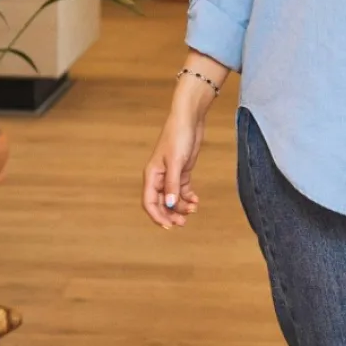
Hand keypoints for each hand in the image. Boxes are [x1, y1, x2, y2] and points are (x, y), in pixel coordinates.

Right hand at [142, 99, 206, 229]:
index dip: (157, 216)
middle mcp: (159, 177)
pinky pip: (182, 190)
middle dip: (171, 214)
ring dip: (181, 206)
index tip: (169, 226)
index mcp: (152, 175)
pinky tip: (195, 201)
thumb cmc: (178, 136)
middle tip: (183, 222)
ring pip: (172, 198)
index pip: (149, 202)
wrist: (190, 119)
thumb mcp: (176, 162)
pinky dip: (188, 197)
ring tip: (193, 209)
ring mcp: (170, 175)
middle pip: (161, 203)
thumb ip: (172, 185)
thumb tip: (168, 205)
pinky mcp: (181, 171)